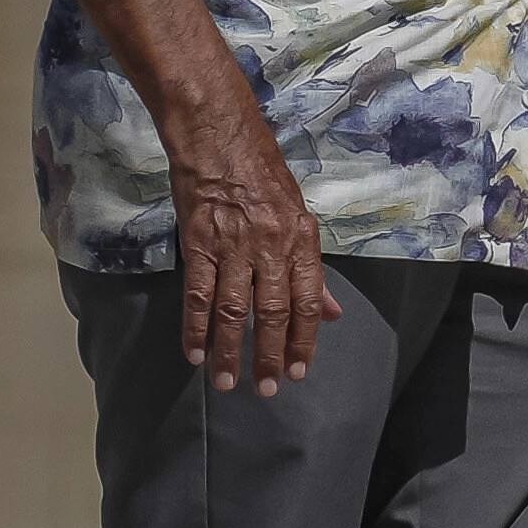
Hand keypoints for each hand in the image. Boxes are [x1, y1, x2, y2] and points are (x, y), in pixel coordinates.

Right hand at [168, 140, 339, 396]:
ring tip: (226, 381)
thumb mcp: (299, 216)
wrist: (220, 138)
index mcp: (302, 239)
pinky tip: (196, 353)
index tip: (299, 371)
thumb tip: (331, 312)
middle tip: (268, 389)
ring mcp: (235, 245)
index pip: (308, 300)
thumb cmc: (262, 176)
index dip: (305, 340)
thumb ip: (311, 269)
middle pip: (274, 312)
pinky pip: (199, 294)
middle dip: (271, 355)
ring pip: (234, 310)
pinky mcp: (199, 243)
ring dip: (230, 350)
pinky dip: (196, 328)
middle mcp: (272, 246)